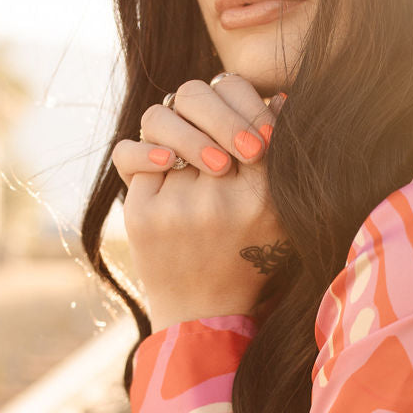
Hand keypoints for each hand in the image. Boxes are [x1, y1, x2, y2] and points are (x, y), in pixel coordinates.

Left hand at [112, 75, 288, 330]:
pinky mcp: (141, 214)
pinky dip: (148, 155)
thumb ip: (282, 162)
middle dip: (205, 106)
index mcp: (264, 200)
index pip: (248, 110)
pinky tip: (164, 168)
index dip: (244, 103)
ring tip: (189, 153)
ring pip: (163, 120)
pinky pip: (131, 154)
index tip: (246, 127)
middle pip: (198, 99)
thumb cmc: (246, 260)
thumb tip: (274, 97)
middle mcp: (220, 202)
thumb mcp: (280, 218)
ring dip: (175, 128)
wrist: (203, 315)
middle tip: (213, 128)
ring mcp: (177, 207)